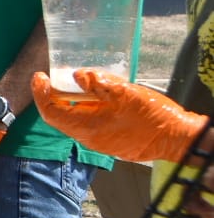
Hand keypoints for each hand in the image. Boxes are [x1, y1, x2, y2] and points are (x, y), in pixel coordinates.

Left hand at [32, 69, 206, 163]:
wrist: (178, 139)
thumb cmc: (154, 116)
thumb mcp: (125, 93)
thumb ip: (98, 84)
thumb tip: (76, 75)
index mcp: (87, 128)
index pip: (51, 113)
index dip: (40, 94)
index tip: (39, 76)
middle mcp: (89, 139)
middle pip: (60, 117)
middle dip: (53, 97)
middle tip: (52, 78)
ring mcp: (99, 142)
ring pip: (75, 121)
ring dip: (71, 103)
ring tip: (75, 84)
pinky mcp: (110, 142)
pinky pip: (89, 125)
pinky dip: (85, 110)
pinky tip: (95, 97)